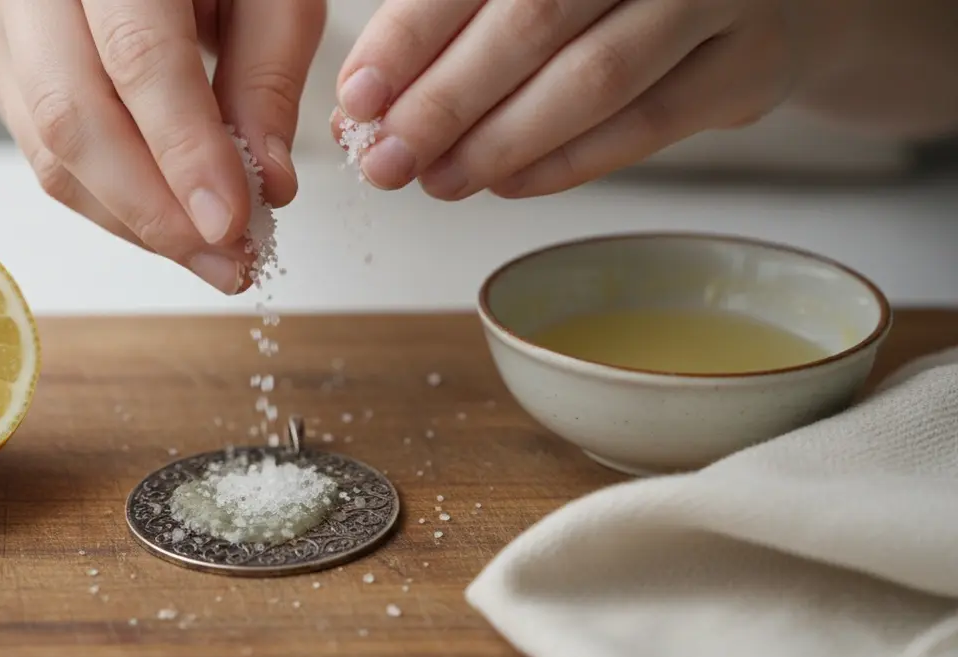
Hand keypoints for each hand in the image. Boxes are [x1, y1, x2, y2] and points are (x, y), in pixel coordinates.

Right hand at [0, 0, 324, 293]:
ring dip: (135, 222)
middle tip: (228, 260)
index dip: (184, 150)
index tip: (231, 221)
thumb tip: (266, 185)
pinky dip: (113, 205)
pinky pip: (46, 159)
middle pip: (71, 116)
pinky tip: (170, 224)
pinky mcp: (4, 70)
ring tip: (211, 256)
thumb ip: (268, 76)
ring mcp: (5, 27)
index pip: (138, 56)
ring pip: (51, 152)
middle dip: (154, 210)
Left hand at [334, 0, 843, 198]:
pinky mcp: (751, 64)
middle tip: (387, 160)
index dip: (409, 36)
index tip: (358, 96)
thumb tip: (364, 106)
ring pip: (594, 79)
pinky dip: (568, 162)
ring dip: (501, 142)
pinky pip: (649, 125)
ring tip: (438, 180)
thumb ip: (456, 22)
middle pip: (533, 20)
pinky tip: (508, 183)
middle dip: (446, 102)